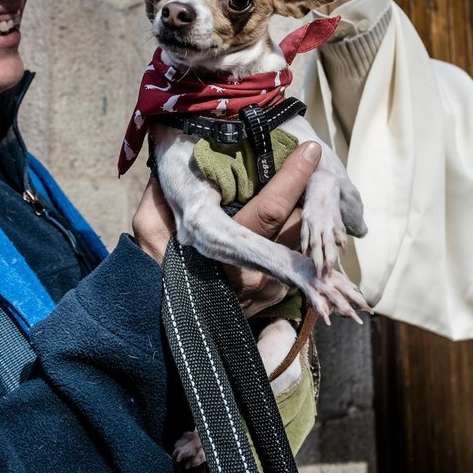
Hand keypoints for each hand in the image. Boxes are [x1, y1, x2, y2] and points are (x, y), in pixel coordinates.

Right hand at [131, 142, 322, 315]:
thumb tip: (180, 154)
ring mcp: (269, 290)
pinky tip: (309, 216)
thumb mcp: (149, 227)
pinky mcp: (276, 297)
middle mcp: (254, 275)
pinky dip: (305, 237)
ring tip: (320, 185)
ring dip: (314, 215)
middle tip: (322, 163)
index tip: (311, 150)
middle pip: (300, 226)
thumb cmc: (157, 268)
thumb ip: (165, 192)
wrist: (163, 322)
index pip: (272, 209)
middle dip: (314, 194)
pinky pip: (298, 259)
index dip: (294, 177)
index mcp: (223, 252)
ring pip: (304, 243)